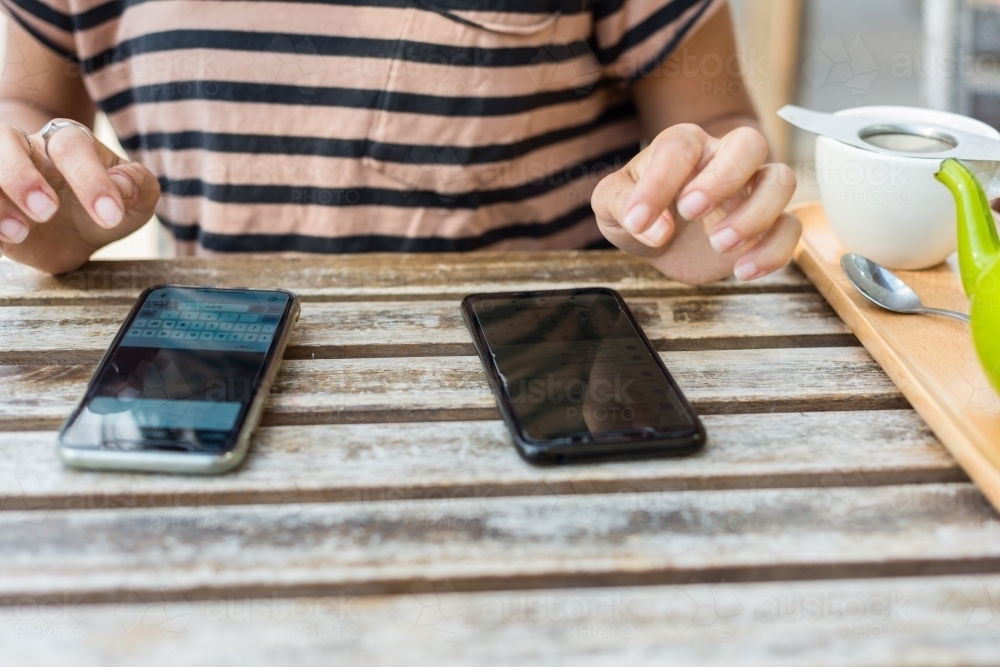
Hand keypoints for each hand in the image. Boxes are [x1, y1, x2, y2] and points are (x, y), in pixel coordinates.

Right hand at [0, 119, 159, 273]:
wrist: (79, 232)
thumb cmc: (108, 204)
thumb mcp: (135, 198)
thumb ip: (137, 186)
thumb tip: (123, 187)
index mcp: (68, 144)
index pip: (71, 146)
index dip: (89, 178)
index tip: (110, 215)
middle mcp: (26, 152)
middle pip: (6, 142)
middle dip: (21, 176)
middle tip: (48, 211)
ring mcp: (0, 177)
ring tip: (20, 233)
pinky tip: (1, 239)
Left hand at [592, 124, 798, 284]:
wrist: (658, 240)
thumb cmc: (638, 211)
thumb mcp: (610, 205)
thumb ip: (620, 204)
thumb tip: (653, 227)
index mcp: (681, 147)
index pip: (680, 147)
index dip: (659, 183)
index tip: (637, 221)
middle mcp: (722, 159)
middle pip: (750, 143)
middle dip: (723, 179)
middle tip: (691, 212)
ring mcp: (750, 190)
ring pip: (781, 180)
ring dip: (756, 215)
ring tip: (719, 244)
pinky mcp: (766, 224)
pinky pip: (791, 226)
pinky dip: (773, 250)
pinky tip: (742, 270)